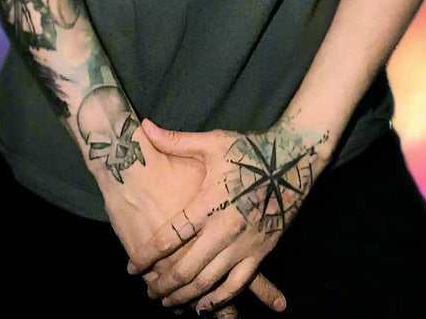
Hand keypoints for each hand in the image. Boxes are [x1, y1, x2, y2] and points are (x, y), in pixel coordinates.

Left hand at [127, 117, 328, 312]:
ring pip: (209, 281)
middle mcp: (224, 228)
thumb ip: (176, 141)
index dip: (146, 256)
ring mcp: (244, 243)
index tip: (131, 267)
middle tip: (148, 292)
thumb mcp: (213, 143)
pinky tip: (204, 306)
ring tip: (169, 302)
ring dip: (185, 296)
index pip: (169, 237)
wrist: (293, 160)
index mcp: (208, 203)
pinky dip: (219, 300)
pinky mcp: (261, 251)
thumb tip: (143, 126)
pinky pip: (237, 284)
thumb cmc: (250, 150)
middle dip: (163, 285)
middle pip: (185, 268)